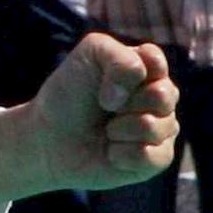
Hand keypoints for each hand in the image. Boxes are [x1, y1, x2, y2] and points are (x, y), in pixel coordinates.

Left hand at [0, 35, 178, 197]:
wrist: (49, 140)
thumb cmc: (70, 95)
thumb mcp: (89, 55)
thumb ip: (119, 58)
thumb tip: (125, 96)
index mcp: (148, 68)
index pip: (155, 61)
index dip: (126, 73)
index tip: (101, 81)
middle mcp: (161, 97)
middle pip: (163, 95)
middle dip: (125, 104)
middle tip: (104, 108)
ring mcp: (163, 127)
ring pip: (160, 127)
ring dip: (121, 130)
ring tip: (106, 131)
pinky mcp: (158, 157)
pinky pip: (156, 156)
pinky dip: (124, 155)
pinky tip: (111, 152)